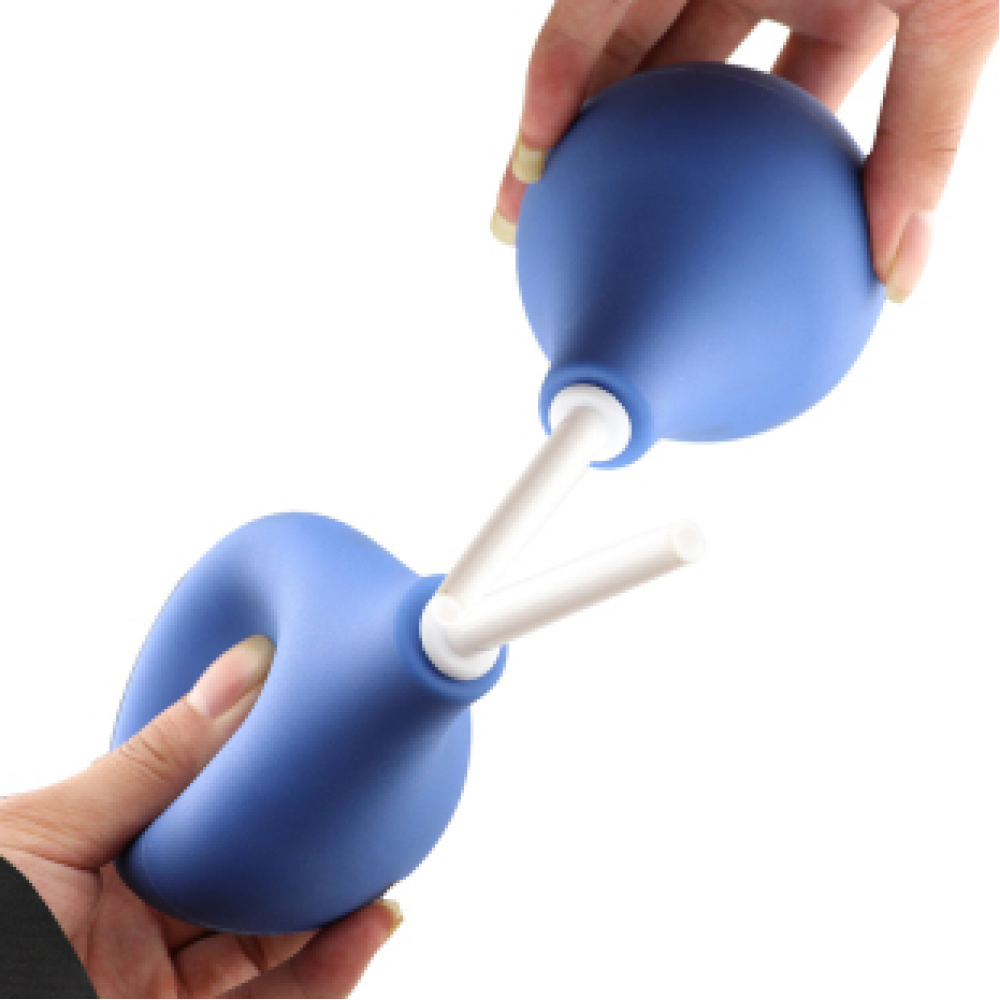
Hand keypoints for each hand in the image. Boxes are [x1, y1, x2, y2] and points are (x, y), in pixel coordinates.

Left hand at [0, 637, 401, 997]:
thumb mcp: (52, 828)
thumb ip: (158, 760)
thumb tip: (244, 670)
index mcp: (100, 849)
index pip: (201, 805)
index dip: (261, 778)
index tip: (321, 744)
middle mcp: (134, 914)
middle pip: (244, 873)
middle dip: (309, 845)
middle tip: (370, 808)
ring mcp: (158, 978)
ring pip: (270, 940)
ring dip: (335, 909)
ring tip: (387, 871)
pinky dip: (328, 972)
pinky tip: (368, 929)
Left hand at [492, 0, 996, 301]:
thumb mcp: (956, 15)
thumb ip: (924, 141)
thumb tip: (899, 280)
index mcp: (848, 5)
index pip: (774, 118)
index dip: (732, 196)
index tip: (693, 267)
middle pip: (675, 97)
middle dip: (621, 176)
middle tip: (572, 257)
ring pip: (616, 58)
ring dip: (561, 140)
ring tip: (518, 222)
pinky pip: (592, 5)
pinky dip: (559, 74)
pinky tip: (537, 150)